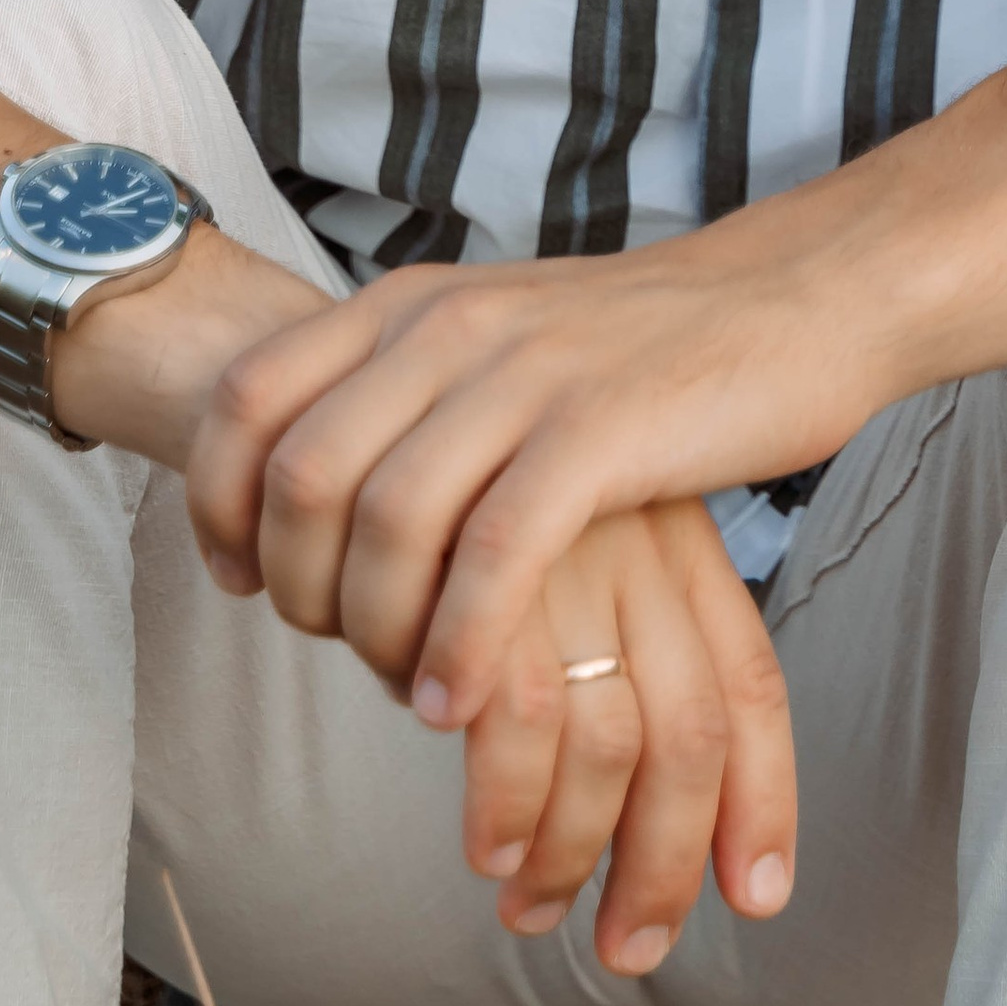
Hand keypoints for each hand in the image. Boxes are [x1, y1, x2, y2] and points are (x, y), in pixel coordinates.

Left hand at [189, 235, 876, 737]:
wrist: (790, 300)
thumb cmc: (639, 350)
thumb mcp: (496, 340)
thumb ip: (407, 391)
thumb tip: (309, 485)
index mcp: (409, 302)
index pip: (248, 395)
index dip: (216, 500)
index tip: (241, 581)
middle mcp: (448, 324)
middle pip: (300, 472)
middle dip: (294, 585)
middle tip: (332, 648)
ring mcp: (523, 373)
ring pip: (386, 521)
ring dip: (374, 632)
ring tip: (402, 688)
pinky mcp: (600, 429)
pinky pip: (493, 555)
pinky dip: (460, 644)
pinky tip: (456, 705)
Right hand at [449, 506, 795, 973]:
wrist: (371, 358)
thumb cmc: (468, 475)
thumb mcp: (568, 530)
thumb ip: (605, 631)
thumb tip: (620, 802)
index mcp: (677, 536)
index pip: (751, 682)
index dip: (765, 799)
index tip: (757, 893)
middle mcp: (640, 545)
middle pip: (692, 736)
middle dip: (665, 866)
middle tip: (628, 945)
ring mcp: (569, 555)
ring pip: (611, 744)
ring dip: (572, 853)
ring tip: (530, 905)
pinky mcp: (489, 564)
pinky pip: (520, 716)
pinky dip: (507, 802)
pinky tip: (485, 842)